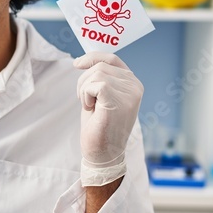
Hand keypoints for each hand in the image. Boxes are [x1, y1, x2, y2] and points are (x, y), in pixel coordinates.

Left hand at [74, 52, 143, 185]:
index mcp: (133, 84)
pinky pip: (94, 84)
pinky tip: (91, 109)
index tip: (77, 63)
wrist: (103, 154)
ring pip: (96, 73)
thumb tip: (85, 61)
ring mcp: (129, 93)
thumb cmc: (100, 127)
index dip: (93, 57)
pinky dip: (86, 95)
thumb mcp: (101, 97)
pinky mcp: (118, 100)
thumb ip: (100, 79)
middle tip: (86, 102)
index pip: (112, 59)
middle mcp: (135, 86)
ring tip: (91, 107)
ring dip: (84, 90)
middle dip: (84, 81)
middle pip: (100, 66)